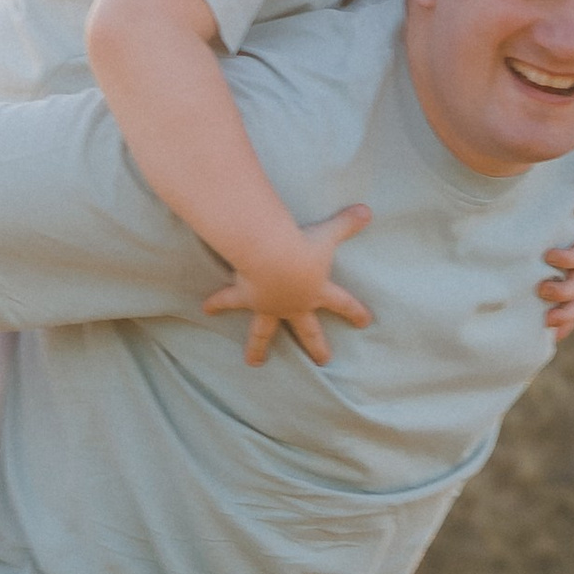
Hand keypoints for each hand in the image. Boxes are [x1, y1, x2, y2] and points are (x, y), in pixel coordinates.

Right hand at [201, 206, 374, 366]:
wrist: (273, 256)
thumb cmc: (303, 247)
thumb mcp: (328, 234)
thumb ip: (347, 223)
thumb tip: (367, 210)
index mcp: (317, 292)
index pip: (342, 303)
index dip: (354, 311)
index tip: (365, 322)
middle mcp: (294, 304)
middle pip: (307, 331)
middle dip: (316, 346)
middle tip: (323, 360)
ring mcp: (269, 306)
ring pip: (263, 332)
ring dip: (258, 347)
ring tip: (254, 363)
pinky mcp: (246, 298)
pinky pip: (229, 301)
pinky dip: (217, 303)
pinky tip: (206, 308)